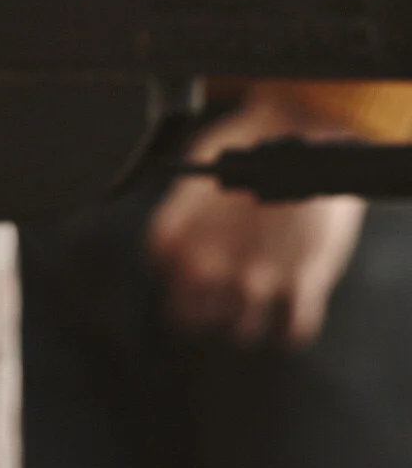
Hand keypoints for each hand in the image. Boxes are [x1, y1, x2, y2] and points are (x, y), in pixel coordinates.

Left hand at [146, 91, 366, 346]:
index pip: (159, 269)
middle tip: (215, 300)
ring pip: (240, 332)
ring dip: (245, 322)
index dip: (168, 275)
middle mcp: (211, 261)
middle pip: (189, 317)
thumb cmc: (250, 144)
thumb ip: (182, 210)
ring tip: (255, 302)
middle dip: (199, 313)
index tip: (181, 272)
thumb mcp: (200, 166)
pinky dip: (288, 331)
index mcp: (178, 231)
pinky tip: (288, 314)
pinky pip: (291, 332)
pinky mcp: (303, 282)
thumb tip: (174, 243)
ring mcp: (257, 276)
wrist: (308, 135)